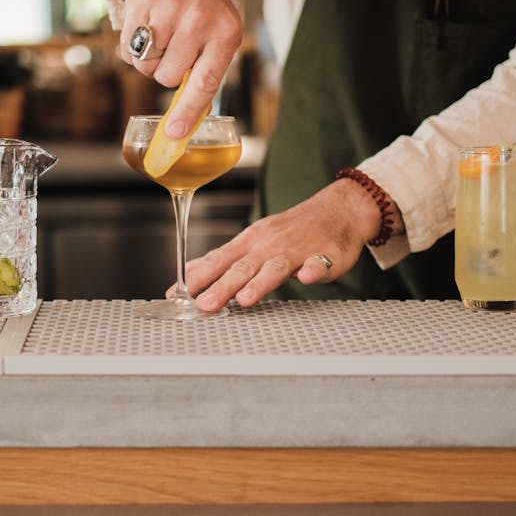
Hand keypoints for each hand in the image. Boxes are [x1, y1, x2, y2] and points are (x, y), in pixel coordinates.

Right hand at [105, 0, 242, 138]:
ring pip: (144, 64)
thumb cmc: (205, 13)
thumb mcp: (220, 39)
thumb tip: (184, 127)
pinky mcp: (145, 0)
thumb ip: (206, 77)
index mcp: (226, 34)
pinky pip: (128, 47)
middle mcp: (200, 19)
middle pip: (166, 77)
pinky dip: (132, 46)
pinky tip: (147, 27)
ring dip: (148, 59)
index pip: (205, 82)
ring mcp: (171, 7)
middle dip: (165, 70)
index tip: (174, 133)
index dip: (187, 111)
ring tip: (161, 37)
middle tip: (174, 49)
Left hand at [181, 179, 387, 310]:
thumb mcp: (252, 239)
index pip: (219, 260)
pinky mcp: (326, 255)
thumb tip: (190, 271)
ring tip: (246, 299)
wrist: (337, 210)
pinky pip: (319, 263)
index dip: (199, 277)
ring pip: (276, 267)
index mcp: (250, 243)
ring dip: (260, 283)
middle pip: (243, 267)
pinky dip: (313, 270)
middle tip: (205, 305)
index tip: (178, 295)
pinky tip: (306, 278)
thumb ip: (223, 258)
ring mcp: (298, 250)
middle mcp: (270, 245)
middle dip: (222, 286)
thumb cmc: (292, 229)